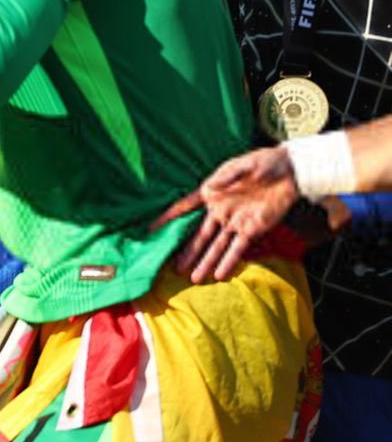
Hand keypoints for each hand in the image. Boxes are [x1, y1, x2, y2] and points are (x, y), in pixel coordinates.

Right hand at [155, 145, 301, 282]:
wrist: (291, 172)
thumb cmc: (265, 162)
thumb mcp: (245, 165)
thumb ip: (227, 176)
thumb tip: (209, 188)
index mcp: (211, 192)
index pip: (184, 208)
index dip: (167, 219)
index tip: (151, 232)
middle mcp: (219, 210)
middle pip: (198, 234)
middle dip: (187, 251)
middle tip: (173, 268)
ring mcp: (235, 221)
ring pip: (216, 245)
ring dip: (205, 262)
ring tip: (194, 279)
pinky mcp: (253, 229)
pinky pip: (239, 248)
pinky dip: (230, 261)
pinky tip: (220, 275)